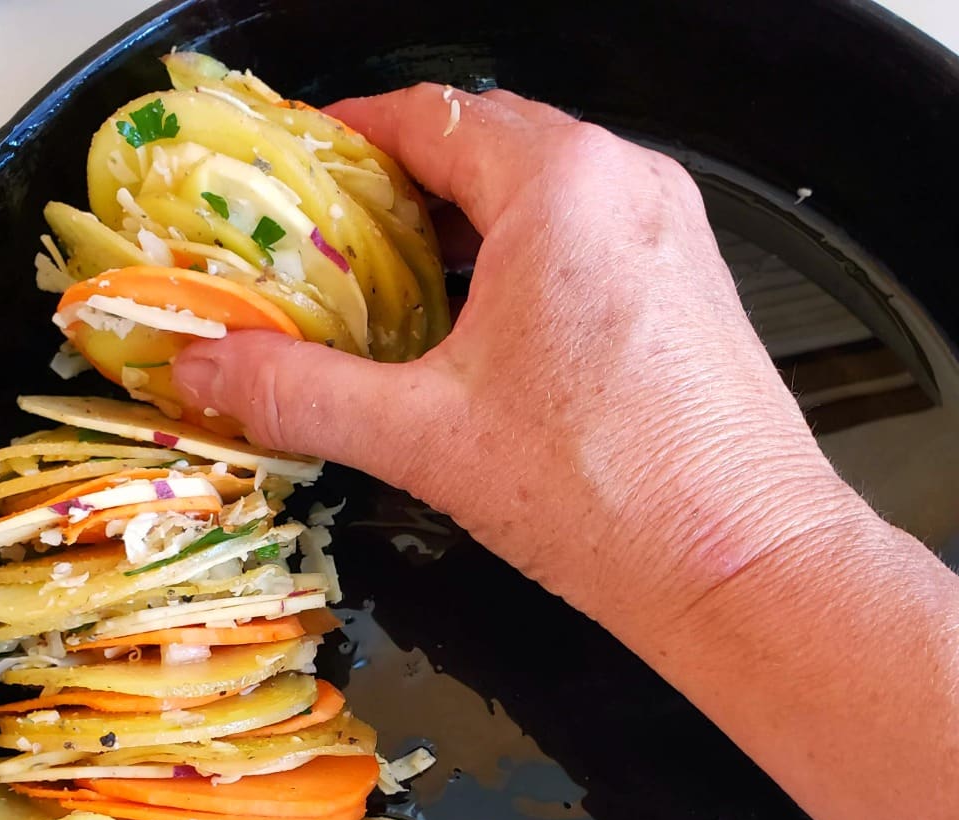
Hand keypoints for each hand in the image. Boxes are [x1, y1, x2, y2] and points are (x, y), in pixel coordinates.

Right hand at [175, 85, 864, 642]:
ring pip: (541, 194)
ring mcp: (670, 233)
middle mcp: (627, 185)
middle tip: (331, 251)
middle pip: (484, 145)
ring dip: (464, 230)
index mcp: (561, 185)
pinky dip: (526, 262)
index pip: (425, 115)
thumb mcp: (429, 439)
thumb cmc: (611, 496)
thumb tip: (213, 370)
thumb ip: (304, 393)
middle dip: (400, 190)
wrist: (745, 566)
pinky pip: (591, 239)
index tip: (296, 180)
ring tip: (398, 296)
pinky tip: (488, 333)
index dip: (345, 141)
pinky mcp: (691, 285)